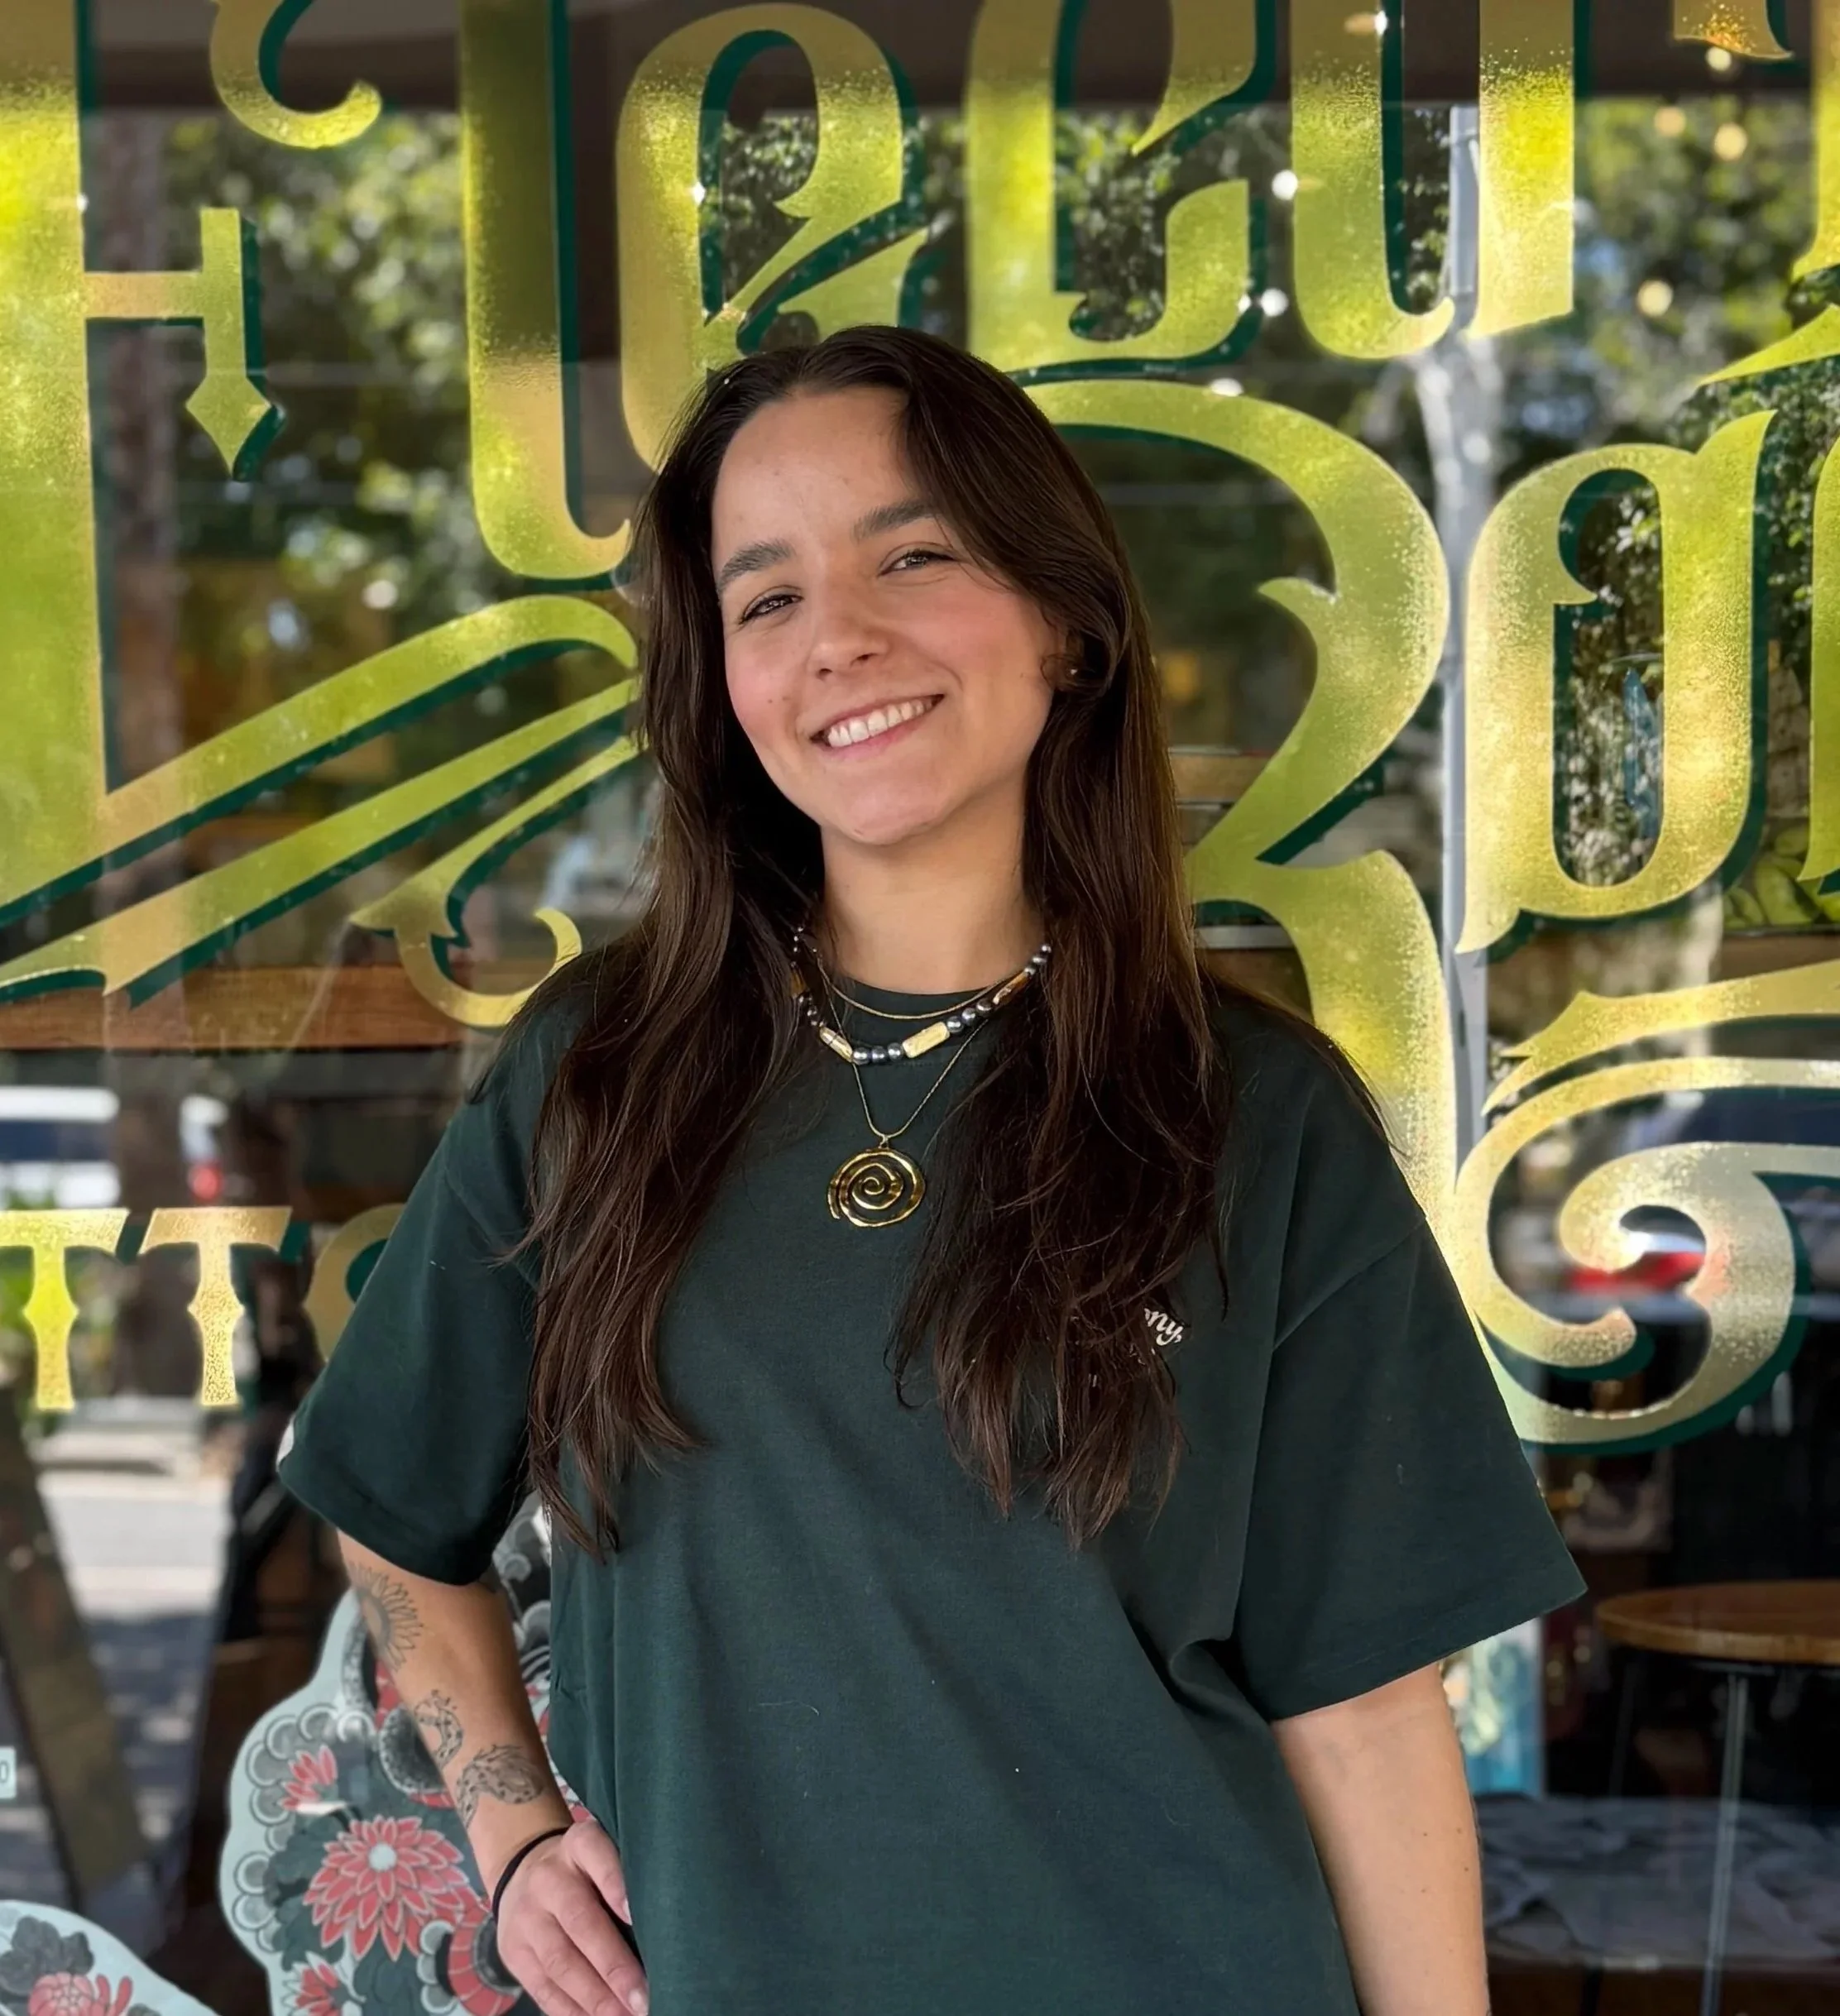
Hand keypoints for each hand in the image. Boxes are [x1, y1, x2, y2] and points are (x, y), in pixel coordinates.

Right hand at [494, 1818, 648, 2015]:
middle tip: (644, 1998)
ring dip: (596, 1999)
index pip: (596, 1854)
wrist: (524, 1873)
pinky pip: (543, 1989)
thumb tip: (668, 1929)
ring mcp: (526, 1918)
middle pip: (580, 1922)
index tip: (637, 1915)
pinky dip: (572, 2012)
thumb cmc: (586, 1870)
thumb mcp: (603, 1854)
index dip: (616, 1884)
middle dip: (614, 1966)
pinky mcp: (514, 1953)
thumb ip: (628, 1877)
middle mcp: (548, 1879)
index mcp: (578, 1845)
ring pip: (560, 1963)